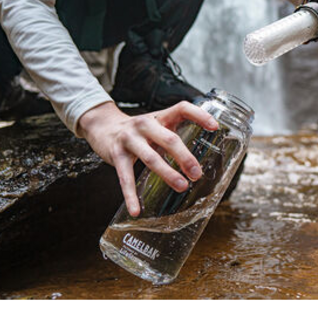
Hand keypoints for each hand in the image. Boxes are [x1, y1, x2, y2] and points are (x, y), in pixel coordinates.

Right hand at [77, 100, 218, 217]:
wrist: (103, 126)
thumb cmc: (138, 131)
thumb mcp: (158, 125)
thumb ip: (175, 135)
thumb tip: (201, 157)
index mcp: (160, 117)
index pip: (182, 108)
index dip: (199, 115)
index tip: (214, 127)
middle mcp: (146, 124)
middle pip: (169, 138)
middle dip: (185, 157)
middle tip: (197, 173)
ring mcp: (130, 139)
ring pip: (151, 157)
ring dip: (167, 173)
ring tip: (181, 187)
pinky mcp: (116, 155)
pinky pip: (125, 178)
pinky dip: (131, 195)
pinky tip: (136, 210)